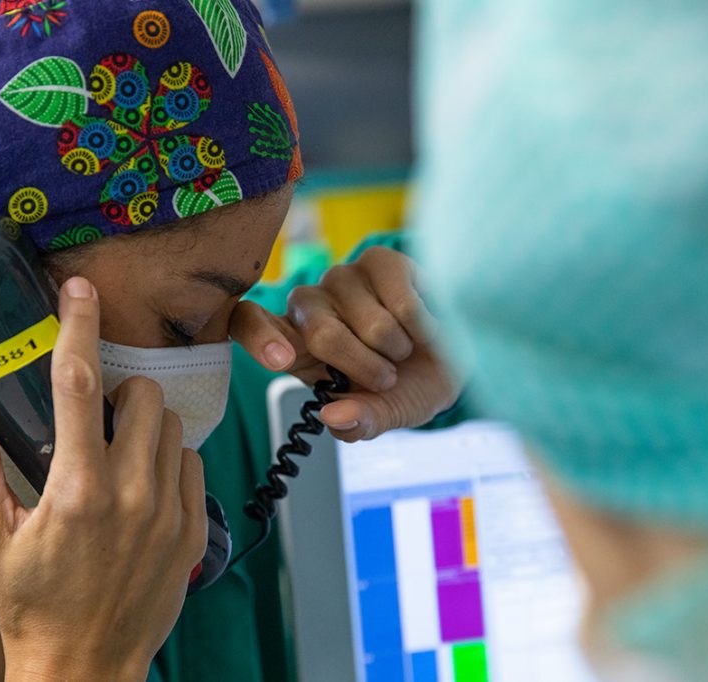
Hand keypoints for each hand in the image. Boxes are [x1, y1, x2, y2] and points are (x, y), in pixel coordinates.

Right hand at [0, 277, 206, 681]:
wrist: (84, 667)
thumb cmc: (29, 602)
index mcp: (76, 487)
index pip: (79, 383)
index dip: (78, 326)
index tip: (79, 289)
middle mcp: (131, 493)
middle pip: (142, 395)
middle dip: (120, 393)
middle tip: (95, 420)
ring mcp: (170, 513)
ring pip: (172, 428)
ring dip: (144, 427)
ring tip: (116, 456)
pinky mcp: (194, 531)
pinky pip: (193, 465)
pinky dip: (169, 462)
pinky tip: (142, 488)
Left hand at [231, 246, 459, 440]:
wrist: (459, 356)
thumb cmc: (408, 385)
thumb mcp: (386, 414)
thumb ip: (360, 421)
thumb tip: (333, 418)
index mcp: (294, 345)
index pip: (249, 326)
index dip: (260, 338)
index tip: (280, 360)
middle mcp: (310, 306)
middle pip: (320, 334)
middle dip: (364, 367)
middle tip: (387, 377)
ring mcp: (341, 279)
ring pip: (367, 322)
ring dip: (398, 348)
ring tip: (404, 348)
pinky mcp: (378, 261)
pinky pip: (400, 298)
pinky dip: (420, 324)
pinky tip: (422, 325)